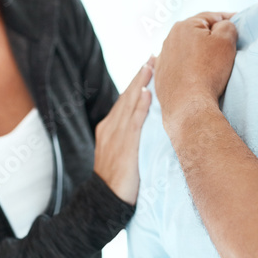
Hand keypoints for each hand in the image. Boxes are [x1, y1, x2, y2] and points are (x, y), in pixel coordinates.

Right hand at [93, 57, 154, 204]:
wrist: (104, 201)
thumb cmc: (117, 180)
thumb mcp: (122, 153)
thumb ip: (131, 135)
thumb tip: (149, 120)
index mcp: (108, 127)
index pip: (125, 99)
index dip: (137, 81)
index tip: (149, 64)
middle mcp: (110, 126)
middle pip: (127, 95)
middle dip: (140, 75)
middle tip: (153, 56)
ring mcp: (116, 135)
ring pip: (130, 103)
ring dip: (141, 83)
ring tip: (152, 65)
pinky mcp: (124, 145)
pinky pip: (133, 121)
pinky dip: (140, 105)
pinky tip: (147, 92)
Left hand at [155, 12, 236, 132]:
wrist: (188, 105)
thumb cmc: (208, 71)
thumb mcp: (225, 41)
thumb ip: (227, 26)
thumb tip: (223, 26)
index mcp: (184, 25)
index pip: (211, 17)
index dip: (228, 19)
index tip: (239, 25)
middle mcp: (169, 38)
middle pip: (197, 32)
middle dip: (212, 36)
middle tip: (228, 44)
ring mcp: (163, 57)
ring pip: (187, 49)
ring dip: (199, 51)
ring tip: (213, 62)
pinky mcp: (161, 75)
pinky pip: (179, 65)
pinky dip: (189, 66)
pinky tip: (198, 73)